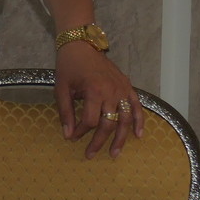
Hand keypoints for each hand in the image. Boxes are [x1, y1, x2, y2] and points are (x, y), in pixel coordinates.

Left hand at [53, 42, 142, 157]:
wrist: (82, 45)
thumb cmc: (69, 66)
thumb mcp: (61, 89)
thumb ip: (65, 112)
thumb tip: (68, 135)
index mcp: (94, 91)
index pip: (90, 120)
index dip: (81, 132)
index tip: (72, 138)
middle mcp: (111, 92)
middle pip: (108, 124)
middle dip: (99, 142)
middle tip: (91, 155)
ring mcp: (122, 90)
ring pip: (125, 119)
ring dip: (120, 139)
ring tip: (115, 153)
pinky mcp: (128, 87)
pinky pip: (137, 107)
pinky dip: (139, 121)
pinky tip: (137, 136)